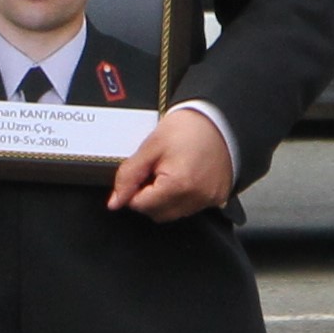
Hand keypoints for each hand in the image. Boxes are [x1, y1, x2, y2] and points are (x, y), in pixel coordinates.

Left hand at [105, 105, 235, 222]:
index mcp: (178, 185)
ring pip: (173, 213)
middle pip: (157, 213)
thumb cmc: (187, 128)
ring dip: (166, 199)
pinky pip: (191, 207)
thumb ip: (129, 176)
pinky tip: (185, 177)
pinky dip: (183, 197)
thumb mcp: (150, 147)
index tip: (143, 172)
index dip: (135, 189)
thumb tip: (115, 201)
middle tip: (156, 170)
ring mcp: (209, 200)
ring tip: (172, 172)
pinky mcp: (218, 198)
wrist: (218, 119)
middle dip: (149, 196)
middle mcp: (196, 198)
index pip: (141, 205)